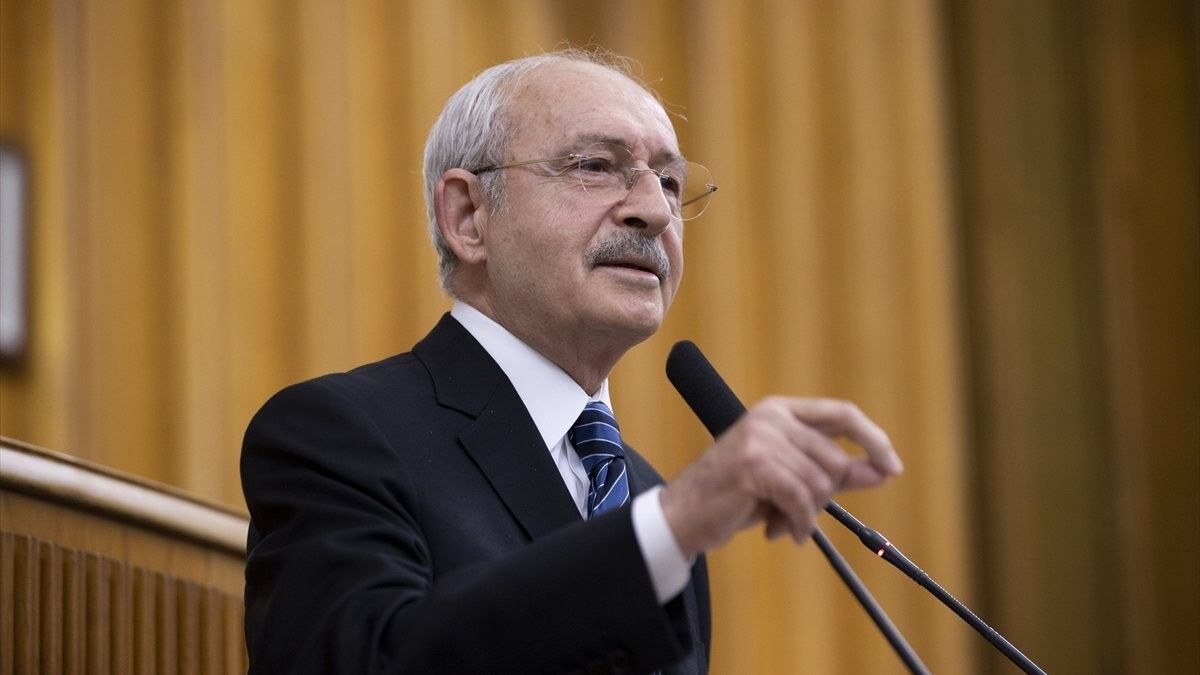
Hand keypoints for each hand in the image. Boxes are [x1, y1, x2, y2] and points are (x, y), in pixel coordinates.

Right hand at [659, 397, 902, 556]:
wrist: (683, 514)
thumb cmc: (735, 496)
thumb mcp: (788, 477)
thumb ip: (831, 470)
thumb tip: (881, 471)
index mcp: (780, 410)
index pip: (842, 414)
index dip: (873, 439)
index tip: (892, 468)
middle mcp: (771, 417)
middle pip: (834, 460)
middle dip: (824, 496)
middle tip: (797, 513)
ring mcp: (761, 438)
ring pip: (820, 484)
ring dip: (807, 514)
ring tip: (780, 521)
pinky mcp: (754, 465)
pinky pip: (801, 501)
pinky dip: (798, 524)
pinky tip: (780, 531)